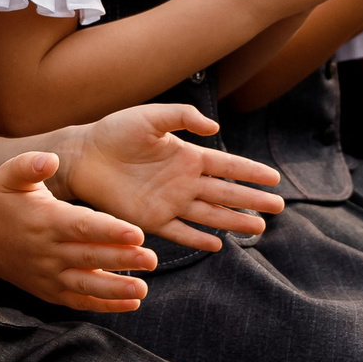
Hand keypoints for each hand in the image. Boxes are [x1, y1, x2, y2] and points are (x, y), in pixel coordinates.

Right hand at [0, 151, 159, 311]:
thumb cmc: (1, 202)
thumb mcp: (7, 176)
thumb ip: (29, 164)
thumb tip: (51, 159)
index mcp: (46, 221)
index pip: (82, 227)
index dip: (110, 231)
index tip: (138, 233)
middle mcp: (48, 252)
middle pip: (90, 257)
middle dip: (122, 260)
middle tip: (153, 260)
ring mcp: (49, 275)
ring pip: (87, 285)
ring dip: (116, 289)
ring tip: (143, 289)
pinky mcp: (51, 291)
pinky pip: (80, 301)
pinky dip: (105, 305)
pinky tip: (132, 303)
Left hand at [55, 104, 284, 253]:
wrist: (85, 156)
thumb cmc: (116, 132)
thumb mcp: (151, 116)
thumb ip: (183, 117)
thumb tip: (214, 128)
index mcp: (188, 156)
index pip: (228, 166)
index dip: (251, 172)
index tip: (274, 178)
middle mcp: (184, 181)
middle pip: (226, 193)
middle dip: (252, 200)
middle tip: (278, 208)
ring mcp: (170, 202)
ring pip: (210, 215)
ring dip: (233, 221)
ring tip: (258, 228)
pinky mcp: (151, 219)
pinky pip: (180, 232)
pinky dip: (198, 239)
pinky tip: (217, 245)